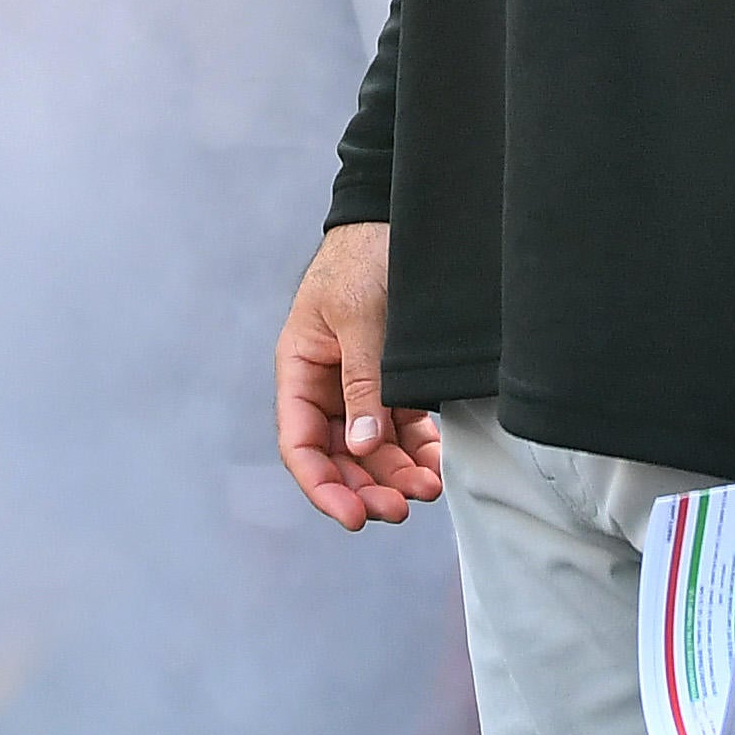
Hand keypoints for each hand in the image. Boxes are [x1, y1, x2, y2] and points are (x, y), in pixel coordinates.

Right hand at [276, 222, 439, 528]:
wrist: (395, 218)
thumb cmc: (363, 258)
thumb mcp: (358, 320)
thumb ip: (362, 382)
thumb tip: (362, 445)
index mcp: (298, 371)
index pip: (300, 445)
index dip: (323, 486)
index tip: (353, 516)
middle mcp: (325, 386)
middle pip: (338, 455)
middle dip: (367, 487)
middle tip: (401, 508)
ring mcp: (359, 385)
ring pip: (372, 447)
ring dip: (396, 474)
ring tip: (428, 489)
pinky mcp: (393, 379)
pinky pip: (401, 426)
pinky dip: (417, 449)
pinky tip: (436, 463)